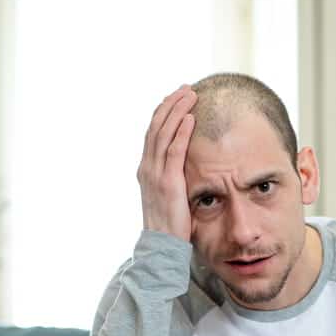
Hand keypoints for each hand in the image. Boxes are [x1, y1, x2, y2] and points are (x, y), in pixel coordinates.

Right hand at [137, 85, 196, 241]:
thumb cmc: (169, 224)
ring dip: (177, 111)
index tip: (176, 97)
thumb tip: (183, 167)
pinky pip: (174, 151)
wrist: (161, 246)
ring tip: (190, 95)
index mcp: (146, 169)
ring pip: (164, 133)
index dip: (164, 113)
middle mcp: (147, 167)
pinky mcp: (168, 182)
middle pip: (157, 127)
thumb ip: (171, 177)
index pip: (153, 133)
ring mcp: (155, 174)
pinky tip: (190, 117)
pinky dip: (181, 132)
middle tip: (185, 89)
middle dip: (171, 105)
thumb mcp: (167, 196)